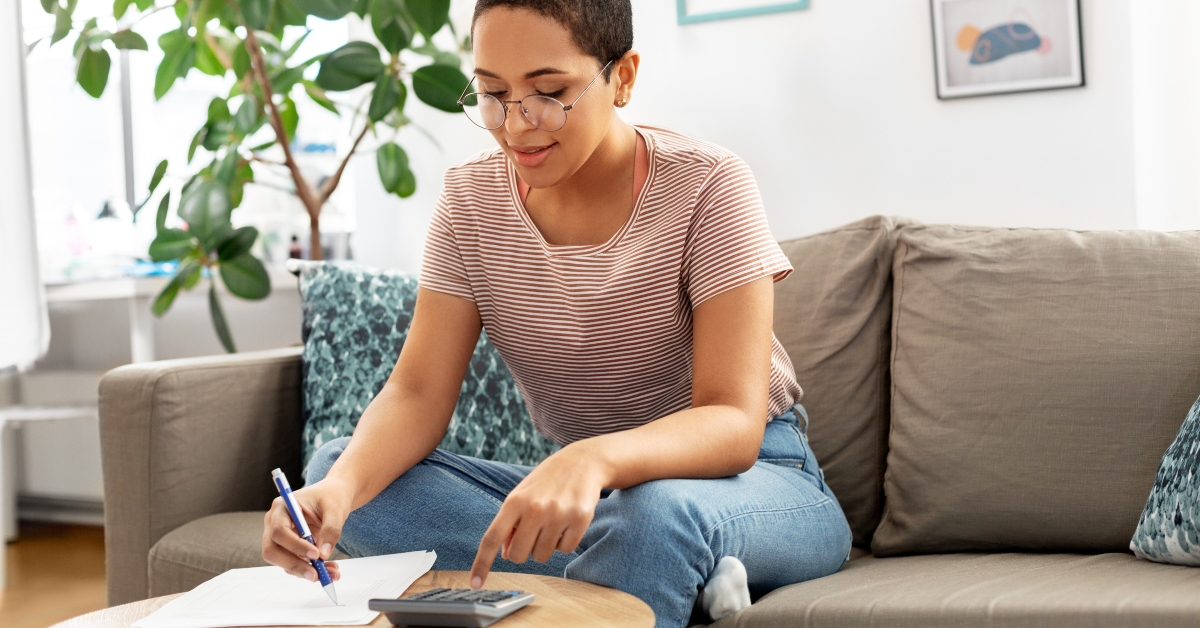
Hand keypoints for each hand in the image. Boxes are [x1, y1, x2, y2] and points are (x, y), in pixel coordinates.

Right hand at [262, 476, 353, 581]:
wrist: (334, 497)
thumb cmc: (332, 497)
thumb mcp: (335, 510)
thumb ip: (331, 530)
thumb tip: (324, 554)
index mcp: (282, 507)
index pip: (279, 531)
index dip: (295, 545)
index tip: (316, 554)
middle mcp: (275, 523)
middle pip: (272, 550)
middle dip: (294, 565)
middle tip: (316, 575)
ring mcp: (280, 537)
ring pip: (282, 561)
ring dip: (304, 571)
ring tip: (331, 573)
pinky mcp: (288, 548)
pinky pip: (294, 563)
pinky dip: (310, 570)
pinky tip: (328, 570)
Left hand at [470, 444, 608, 587]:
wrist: (582, 462)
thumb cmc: (547, 481)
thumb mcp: (522, 495)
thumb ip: (510, 523)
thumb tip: (505, 553)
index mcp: (515, 501)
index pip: (492, 538)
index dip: (482, 563)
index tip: (475, 583)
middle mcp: (535, 508)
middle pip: (518, 555)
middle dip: (522, 551)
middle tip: (531, 534)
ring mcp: (559, 514)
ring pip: (542, 555)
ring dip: (545, 546)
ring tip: (552, 522)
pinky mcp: (580, 519)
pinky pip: (565, 550)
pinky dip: (564, 542)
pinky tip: (567, 522)